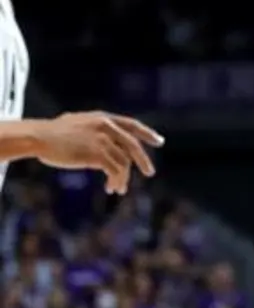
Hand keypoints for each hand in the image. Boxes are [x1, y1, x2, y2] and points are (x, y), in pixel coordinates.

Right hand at [32, 111, 162, 194]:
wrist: (39, 137)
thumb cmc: (52, 134)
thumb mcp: (79, 124)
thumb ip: (95, 130)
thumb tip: (102, 145)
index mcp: (104, 118)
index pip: (132, 125)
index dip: (147, 133)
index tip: (159, 141)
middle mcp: (107, 127)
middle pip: (133, 145)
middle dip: (143, 160)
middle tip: (150, 173)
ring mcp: (103, 140)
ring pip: (123, 162)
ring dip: (123, 178)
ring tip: (118, 189)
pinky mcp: (97, 154)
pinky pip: (115, 170)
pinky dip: (115, 180)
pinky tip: (111, 188)